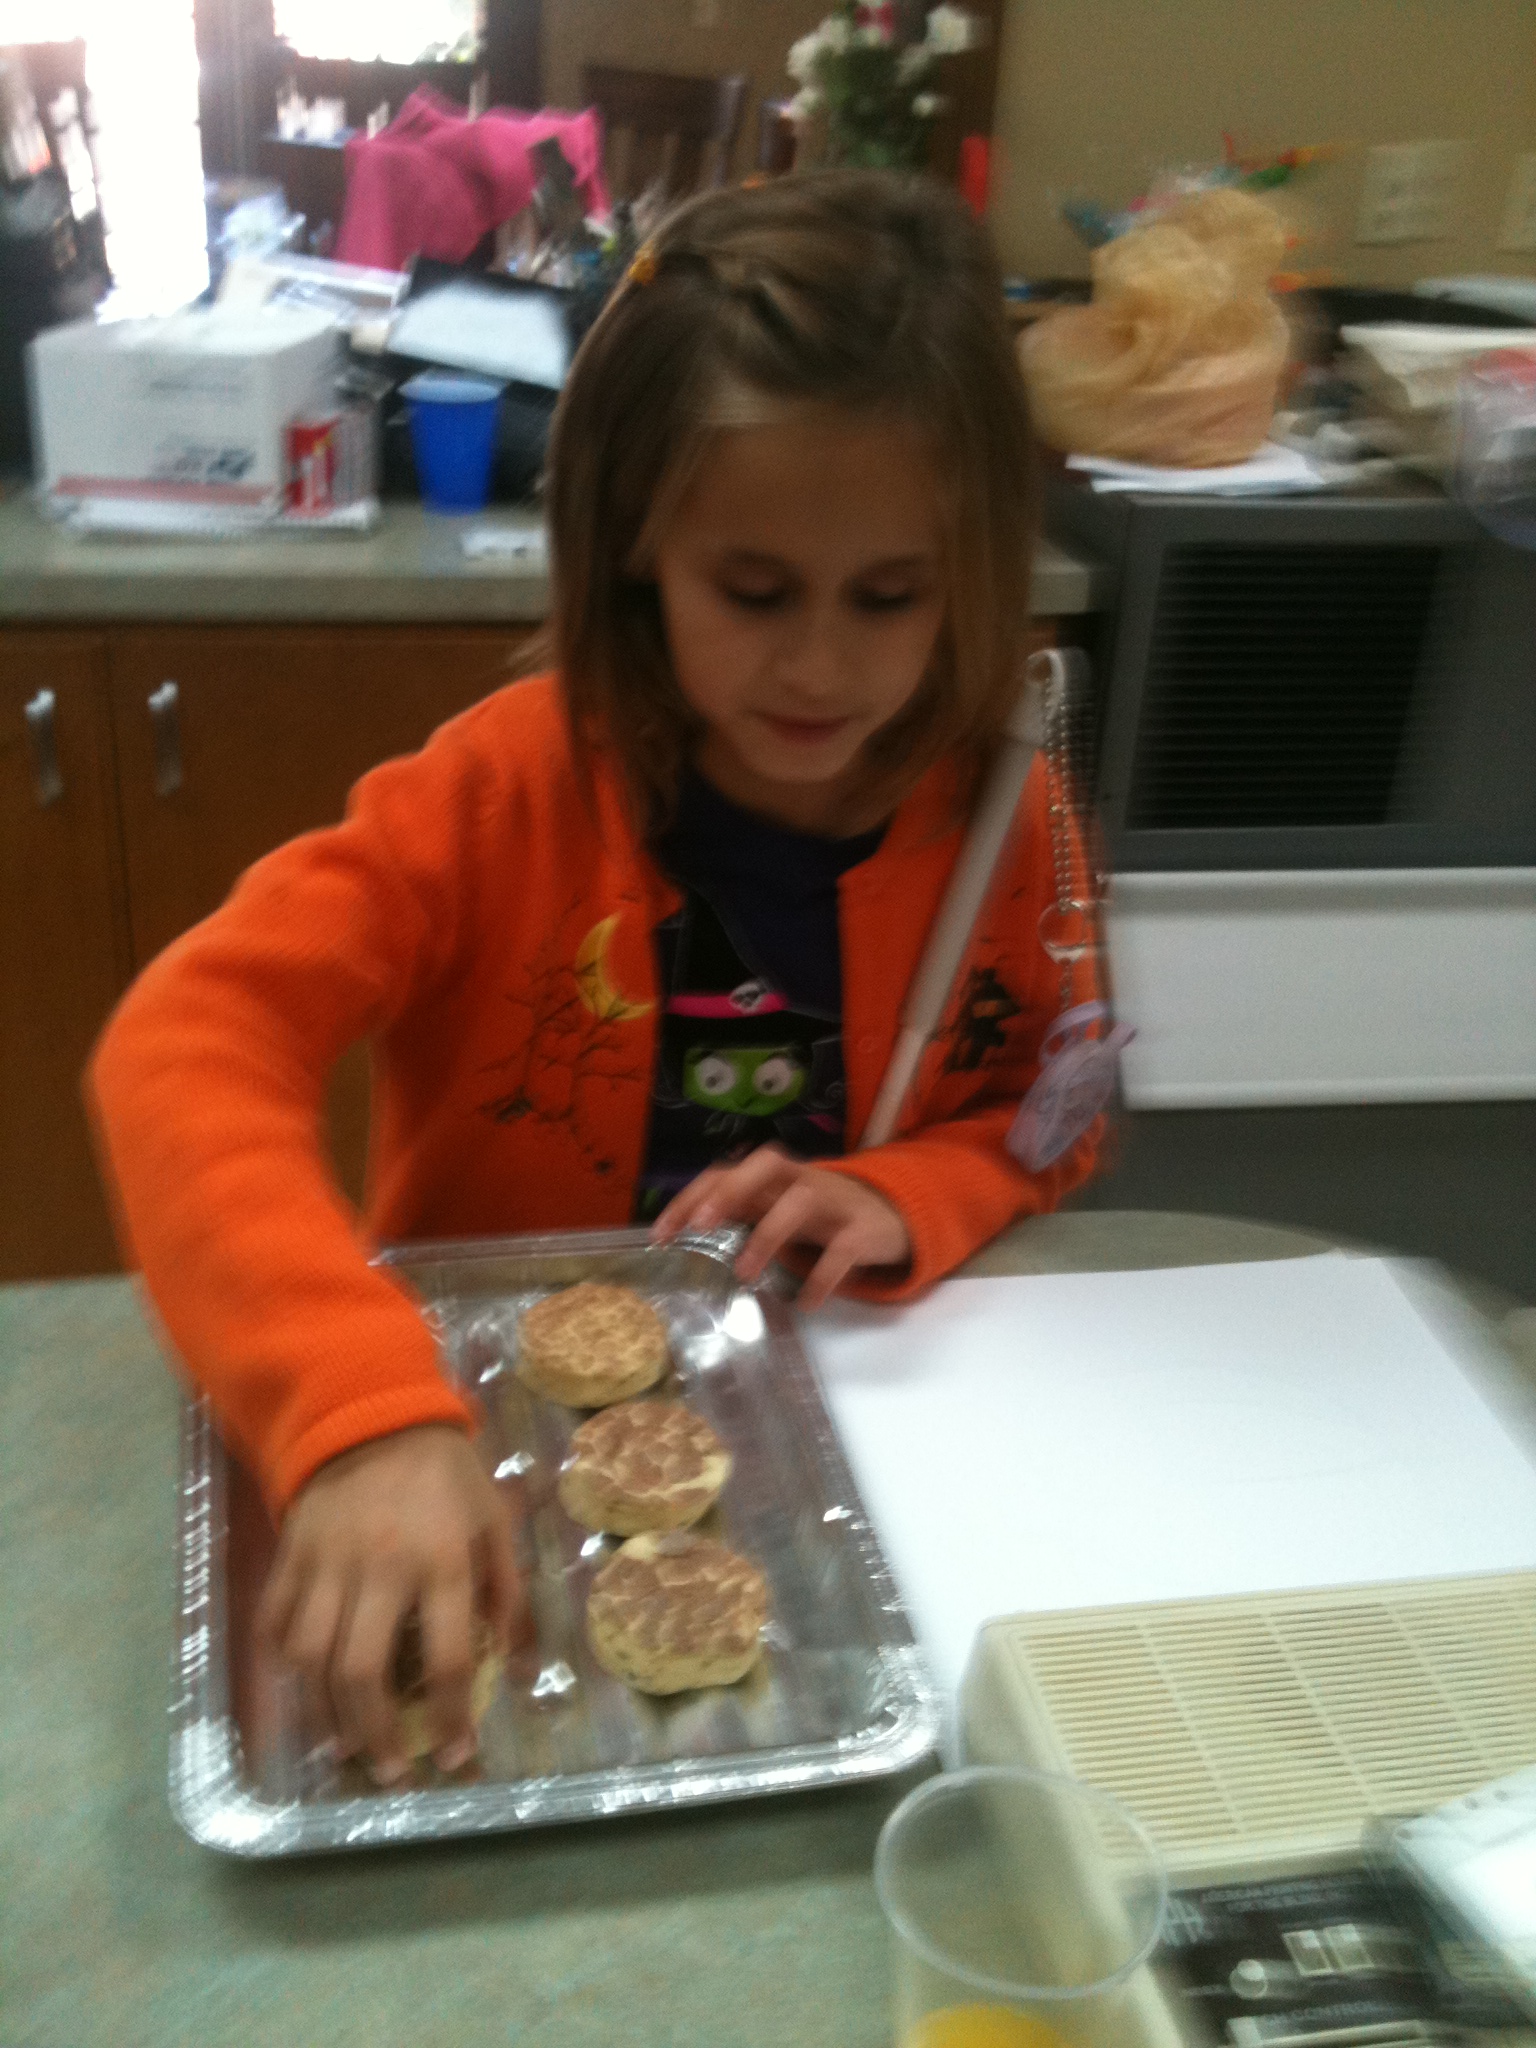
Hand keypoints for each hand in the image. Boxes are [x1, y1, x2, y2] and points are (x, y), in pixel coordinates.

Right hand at [256, 1423, 525, 1783]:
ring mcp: (326, 1563)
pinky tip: (305, 1694)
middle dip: (375, 1735)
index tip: (454, 1757)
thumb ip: (509, 1597)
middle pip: (361, 1671)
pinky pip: (277, 1624)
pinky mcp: (290, 1555)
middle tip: (391, 1774)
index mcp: (442, 1560)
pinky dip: (286, 1667)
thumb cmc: (447, 1476)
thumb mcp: (495, 1524)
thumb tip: (520, 1670)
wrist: (373, 1413)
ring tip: (346, 1749)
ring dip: (325, 1716)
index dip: (451, 1717)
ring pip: (311, 1659)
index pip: (446, 1657)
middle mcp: (380, 1568)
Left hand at [652, 1143, 910, 1309]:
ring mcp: (835, 1201)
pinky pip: (842, 1249)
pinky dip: (822, 1276)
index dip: (690, 1198)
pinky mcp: (863, 1230)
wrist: (893, 1216)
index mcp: (775, 1177)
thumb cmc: (822, 1216)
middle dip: (731, 1190)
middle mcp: (802, 1179)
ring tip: (744, 1273)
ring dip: (769, 1234)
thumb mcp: (779, 1208)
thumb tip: (685, 1238)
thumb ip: (742, 1214)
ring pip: (800, 1201)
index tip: (660, 1235)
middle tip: (701, 1225)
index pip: (725, 1172)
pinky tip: (807, 1302)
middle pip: (766, 1165)